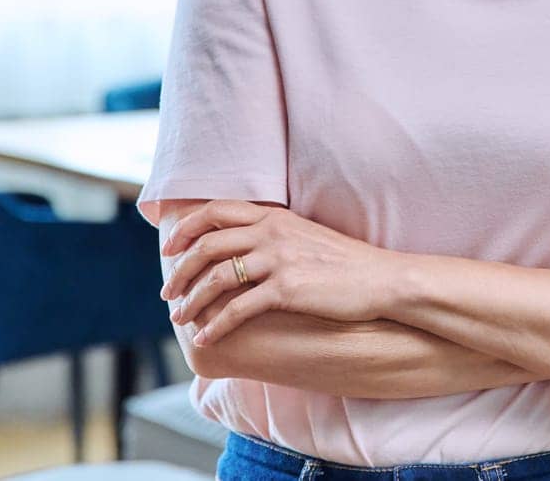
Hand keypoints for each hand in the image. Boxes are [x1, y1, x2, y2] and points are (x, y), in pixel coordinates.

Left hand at [159, 200, 393, 346]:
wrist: (382, 279)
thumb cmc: (346, 263)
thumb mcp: (306, 235)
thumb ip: (274, 234)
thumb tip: (245, 246)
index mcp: (274, 217)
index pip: (215, 211)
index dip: (186, 228)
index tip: (170, 249)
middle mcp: (272, 233)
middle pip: (207, 245)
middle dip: (180, 270)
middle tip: (167, 293)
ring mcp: (278, 260)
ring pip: (217, 277)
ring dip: (192, 300)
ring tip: (181, 318)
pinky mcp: (287, 290)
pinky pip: (238, 309)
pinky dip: (216, 325)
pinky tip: (206, 337)